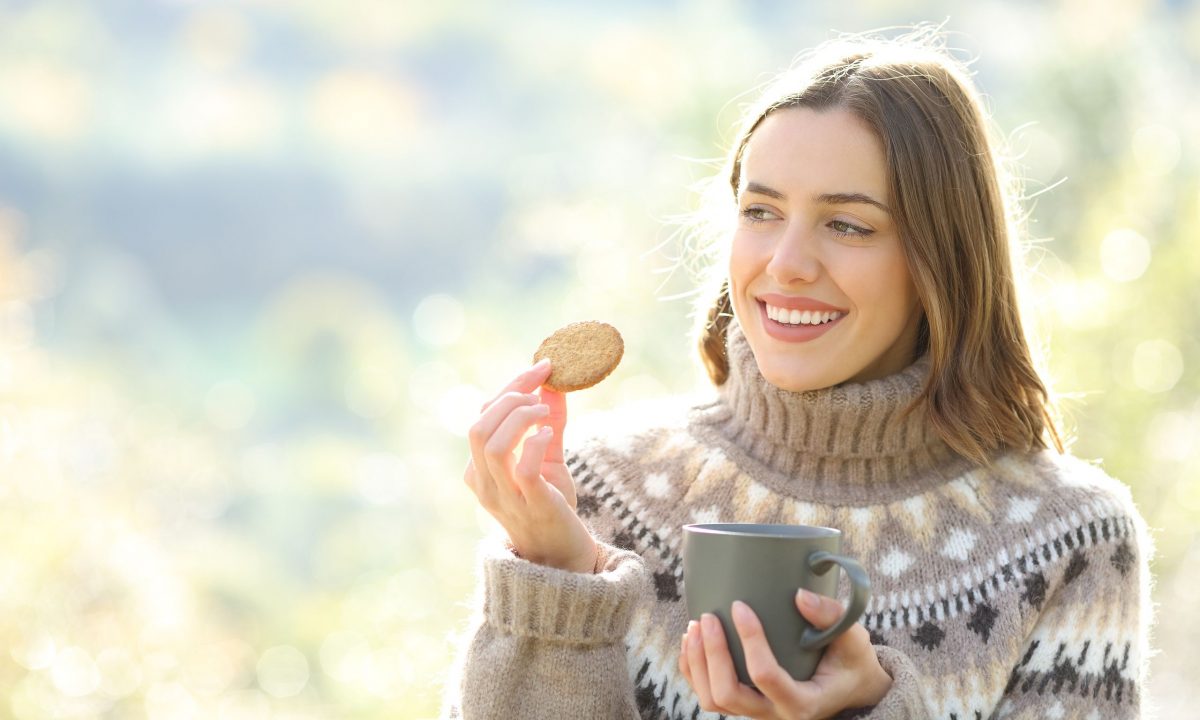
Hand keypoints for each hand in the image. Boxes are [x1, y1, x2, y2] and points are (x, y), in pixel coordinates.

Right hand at [463, 359, 596, 572]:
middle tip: (540, 392)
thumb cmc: (552, 506)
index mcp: (479, 470)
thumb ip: (549, 423)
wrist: (564, 556)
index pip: (482, 417)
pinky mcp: (531, 506)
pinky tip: (550, 435)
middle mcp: (484, 484)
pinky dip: (534, 443)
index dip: (510, 387)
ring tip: (544, 413)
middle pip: (478, 427)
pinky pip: (522, 469)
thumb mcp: (547, 459)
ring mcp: (504, 497)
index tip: (541, 366)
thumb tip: (554, 383)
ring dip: (520, 418)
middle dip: (510, 398)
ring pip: (491, 445)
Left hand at [679, 589, 891, 718]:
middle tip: (708, 617)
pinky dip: (694, 670)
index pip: (766, 676)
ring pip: (713, 700)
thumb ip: (832, 616)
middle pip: (728, 695)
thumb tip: (799, 595)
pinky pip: (709, 695)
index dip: (749, 640)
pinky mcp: (746, 704)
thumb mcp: (854, 639)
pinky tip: (692, 641)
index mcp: (803, 702)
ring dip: (698, 663)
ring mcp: (758, 712)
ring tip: (696, 626)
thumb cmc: (852, 660)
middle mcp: (775, 714)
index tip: (740, 606)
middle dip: (713, 654)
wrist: (851, 688)